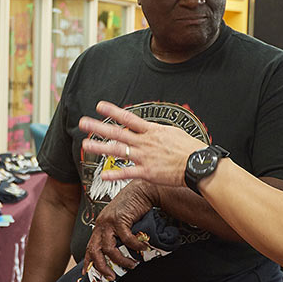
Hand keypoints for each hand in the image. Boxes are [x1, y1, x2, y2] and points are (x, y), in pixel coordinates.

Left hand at [80, 101, 205, 188]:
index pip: (128, 118)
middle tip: (83, 122)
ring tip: (86, 144)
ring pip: (118, 151)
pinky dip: (115, 174)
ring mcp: (144, 157)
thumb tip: (152, 129)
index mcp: (152, 131)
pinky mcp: (147, 172)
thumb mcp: (174, 133)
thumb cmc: (191, 149)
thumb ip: (159, 132)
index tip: (99, 106)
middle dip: (99, 126)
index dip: (113, 112)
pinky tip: (103, 175)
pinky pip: (128, 173)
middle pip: (117, 132)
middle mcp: (145, 142)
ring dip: (100, 147)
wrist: (199, 164)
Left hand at [85, 181, 155, 279]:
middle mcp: (101, 224)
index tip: (88, 273)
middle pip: (95, 251)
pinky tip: (143, 248)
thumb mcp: (121, 221)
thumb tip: (121, 252)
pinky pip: (126, 239)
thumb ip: (117, 234)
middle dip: (101, 267)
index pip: (90, 246)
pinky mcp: (120, 219)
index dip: (88, 261)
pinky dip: (135, 246)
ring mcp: (109, 222)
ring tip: (133, 264)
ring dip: (122, 260)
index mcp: (100, 226)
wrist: (141, 190)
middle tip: (111, 277)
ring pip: (110, 249)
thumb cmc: (133, 206)